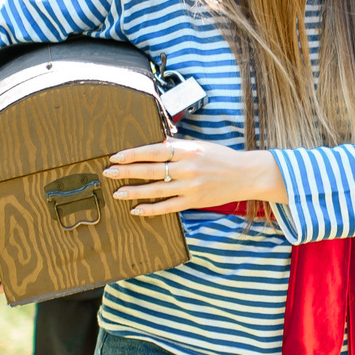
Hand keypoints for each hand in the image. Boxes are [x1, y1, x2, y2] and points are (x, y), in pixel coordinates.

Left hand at [105, 138, 283, 216]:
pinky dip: (151, 209)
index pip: (155, 151)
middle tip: (108, 172)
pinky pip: (168, 207)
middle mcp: (188, 168)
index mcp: (188, 150)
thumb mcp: (199, 146)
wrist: (246, 175)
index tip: (116, 155)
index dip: (134, 153)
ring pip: (156, 190)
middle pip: (151, 170)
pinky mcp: (194, 201)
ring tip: (117, 192)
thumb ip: (176, 147)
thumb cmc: (220, 157)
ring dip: (134, 191)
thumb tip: (151, 145)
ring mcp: (191, 186)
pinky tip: (136, 209)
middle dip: (127, 172)